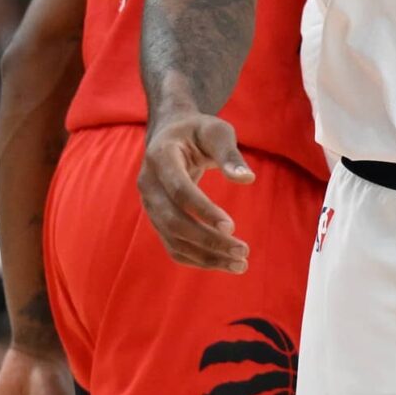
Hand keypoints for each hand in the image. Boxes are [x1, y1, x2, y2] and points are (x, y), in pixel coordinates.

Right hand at [137, 112, 251, 271]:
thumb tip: (246, 179)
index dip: (204, 211)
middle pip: (174, 221)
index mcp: (161, 157)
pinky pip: (173, 245)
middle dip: (208, 240)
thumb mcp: (217, 131)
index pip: (179, 191)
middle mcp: (148, 184)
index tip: (231, 227)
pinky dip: (197, 258)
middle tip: (243, 252)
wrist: (171, 134)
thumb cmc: (198, 131)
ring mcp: (149, 204)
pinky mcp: (156, 219)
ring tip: (240, 264)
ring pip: (173, 239)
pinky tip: (223, 263)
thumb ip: (230, 153)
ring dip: (206, 255)